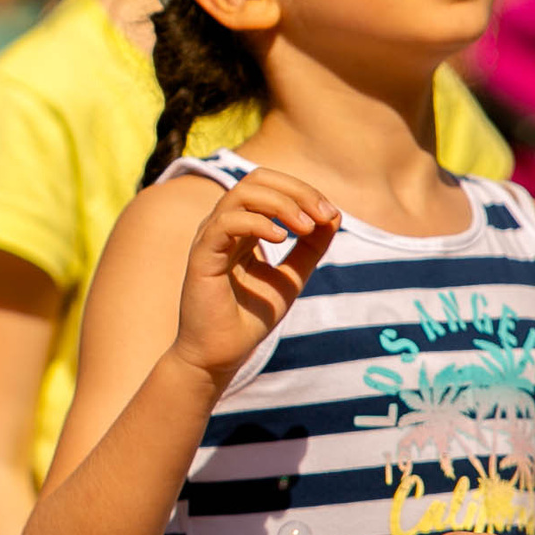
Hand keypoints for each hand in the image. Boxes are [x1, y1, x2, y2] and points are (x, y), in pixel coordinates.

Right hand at [169, 170, 337, 382]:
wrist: (220, 355)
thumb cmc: (249, 318)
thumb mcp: (291, 277)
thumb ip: (310, 247)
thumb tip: (333, 215)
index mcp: (241, 227)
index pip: (270, 186)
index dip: (303, 192)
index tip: (331, 216)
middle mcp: (222, 226)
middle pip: (256, 179)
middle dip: (296, 190)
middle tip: (322, 215)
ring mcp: (209, 239)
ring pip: (241, 194)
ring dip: (282, 203)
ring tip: (306, 227)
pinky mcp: (201, 257)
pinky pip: (226, 223)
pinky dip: (258, 223)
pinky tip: (281, 239)